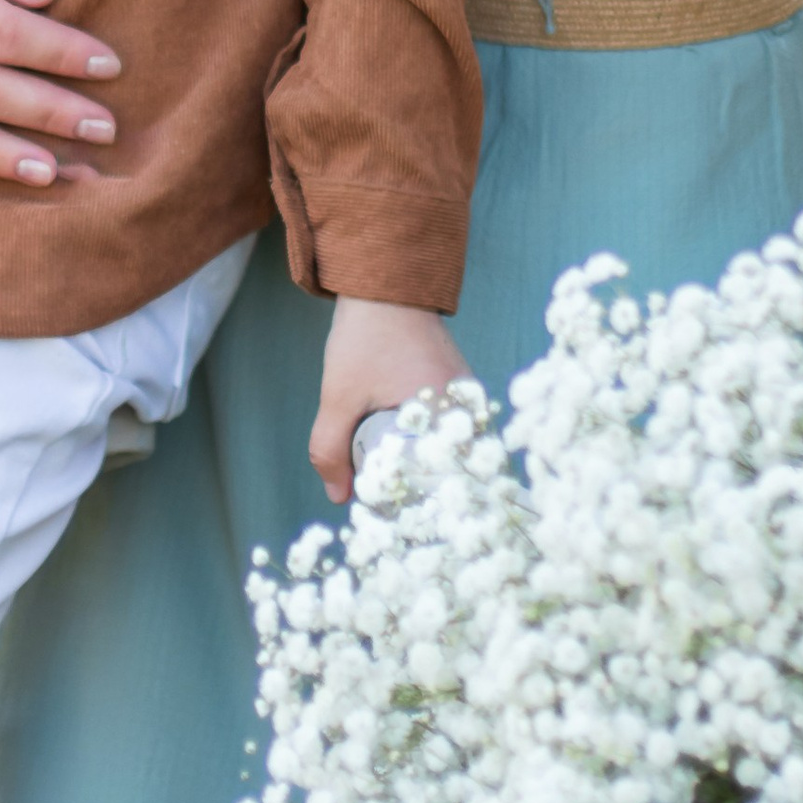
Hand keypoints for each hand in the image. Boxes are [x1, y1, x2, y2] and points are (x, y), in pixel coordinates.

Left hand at [309, 298, 467, 504]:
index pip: (452, 479)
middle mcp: (470, 406)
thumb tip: (338, 498)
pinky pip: (445, 428)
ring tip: (393, 483)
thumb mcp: (341, 396)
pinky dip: (424, 442)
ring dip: (422, 465)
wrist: (383, 283)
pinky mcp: (457, 386)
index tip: (402, 519)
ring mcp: (466, 395)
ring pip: (448, 448)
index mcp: (451, 413)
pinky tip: (400, 451)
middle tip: (392, 505)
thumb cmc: (366, 337)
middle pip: (452, 467)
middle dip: (423, 490)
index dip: (428, 504)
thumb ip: (332, 448)